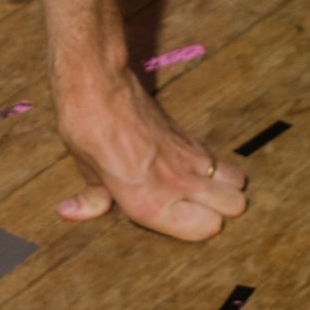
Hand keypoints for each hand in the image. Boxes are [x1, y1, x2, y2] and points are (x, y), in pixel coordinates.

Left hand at [51, 58, 246, 242]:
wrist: (100, 81)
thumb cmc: (86, 126)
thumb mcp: (85, 168)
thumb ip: (93, 198)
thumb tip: (72, 212)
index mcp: (149, 201)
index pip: (208, 228)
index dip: (200, 228)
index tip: (182, 221)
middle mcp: (178, 183)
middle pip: (235, 205)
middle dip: (223, 209)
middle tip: (198, 206)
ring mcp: (189, 156)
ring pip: (237, 181)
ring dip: (225, 187)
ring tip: (202, 189)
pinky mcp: (190, 136)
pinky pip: (219, 159)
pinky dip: (214, 167)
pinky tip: (191, 167)